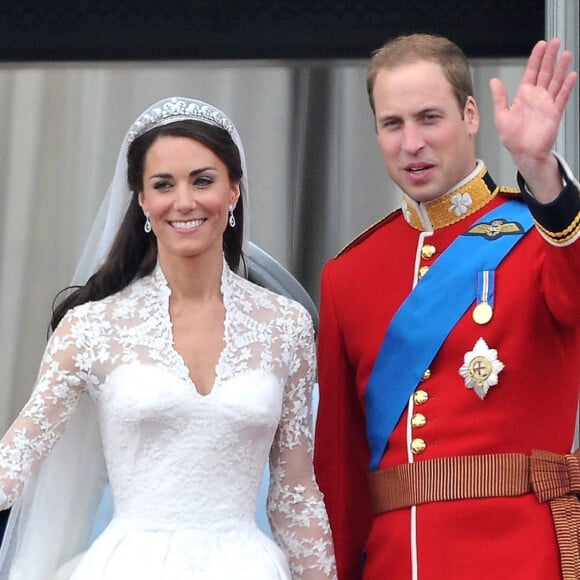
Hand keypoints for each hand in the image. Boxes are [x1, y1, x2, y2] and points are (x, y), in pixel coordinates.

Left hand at [489, 39, 577, 201]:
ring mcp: (547, 103)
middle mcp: (536, 97)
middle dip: (550, 57)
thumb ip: (500, 97)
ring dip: (561, 67)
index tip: (541, 45)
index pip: (531, 72)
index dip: (536, 58)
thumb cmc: (512, 138)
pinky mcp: (555, 112)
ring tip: (566, 54)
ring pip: (556, 81)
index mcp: (523, 96)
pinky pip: (562, 96)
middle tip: (555, 43)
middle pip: (545, 72)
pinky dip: (567, 86)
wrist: (525, 153)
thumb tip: (494, 81)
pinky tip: (571, 75)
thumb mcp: (501, 116)